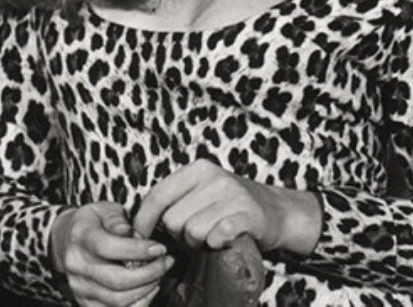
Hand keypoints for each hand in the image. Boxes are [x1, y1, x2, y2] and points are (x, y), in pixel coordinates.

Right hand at [50, 202, 171, 306]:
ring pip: (118, 300)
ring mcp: (80, 287)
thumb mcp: (104, 210)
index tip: (160, 248)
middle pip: (117, 280)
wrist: (65, 240)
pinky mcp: (86, 302)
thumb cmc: (93, 222)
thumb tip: (130, 232)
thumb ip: (117, 219)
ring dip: (147, 288)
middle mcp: (77, 266)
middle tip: (166, 261)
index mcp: (82, 237)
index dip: (139, 250)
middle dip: (150, 273)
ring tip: (160, 273)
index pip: (110, 248)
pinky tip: (149, 288)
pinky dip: (138, 303)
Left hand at [133, 159, 322, 254]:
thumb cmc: (230, 205)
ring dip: (198, 241)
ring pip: (192, 232)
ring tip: (212, 234)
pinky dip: (216, 242)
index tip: (139, 235)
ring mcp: (234, 195)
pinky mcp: (248, 214)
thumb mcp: (202, 191)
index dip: (143, 220)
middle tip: (195, 232)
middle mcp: (215, 178)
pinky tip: (223, 239)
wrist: (277, 210)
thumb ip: (174, 200)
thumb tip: (134, 226)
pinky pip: (216, 236)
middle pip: (172, 220)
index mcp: (199, 169)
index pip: (157, 195)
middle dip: (179, 234)